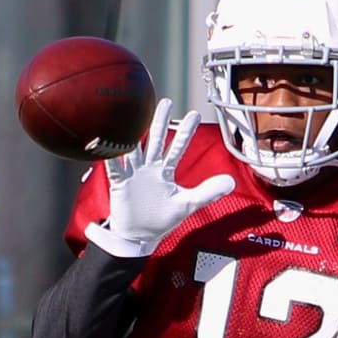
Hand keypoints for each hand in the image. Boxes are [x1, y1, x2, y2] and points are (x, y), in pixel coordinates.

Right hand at [86, 98, 234, 256]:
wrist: (139, 236)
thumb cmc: (161, 219)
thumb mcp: (187, 204)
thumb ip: (208, 192)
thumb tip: (232, 182)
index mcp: (165, 171)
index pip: (178, 147)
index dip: (185, 132)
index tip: (194, 114)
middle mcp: (149, 168)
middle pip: (156, 140)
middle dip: (161, 122)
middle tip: (166, 101)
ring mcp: (133, 174)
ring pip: (135, 149)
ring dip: (135, 134)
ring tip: (134, 115)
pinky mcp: (119, 184)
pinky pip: (114, 168)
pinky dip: (109, 157)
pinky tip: (106, 144)